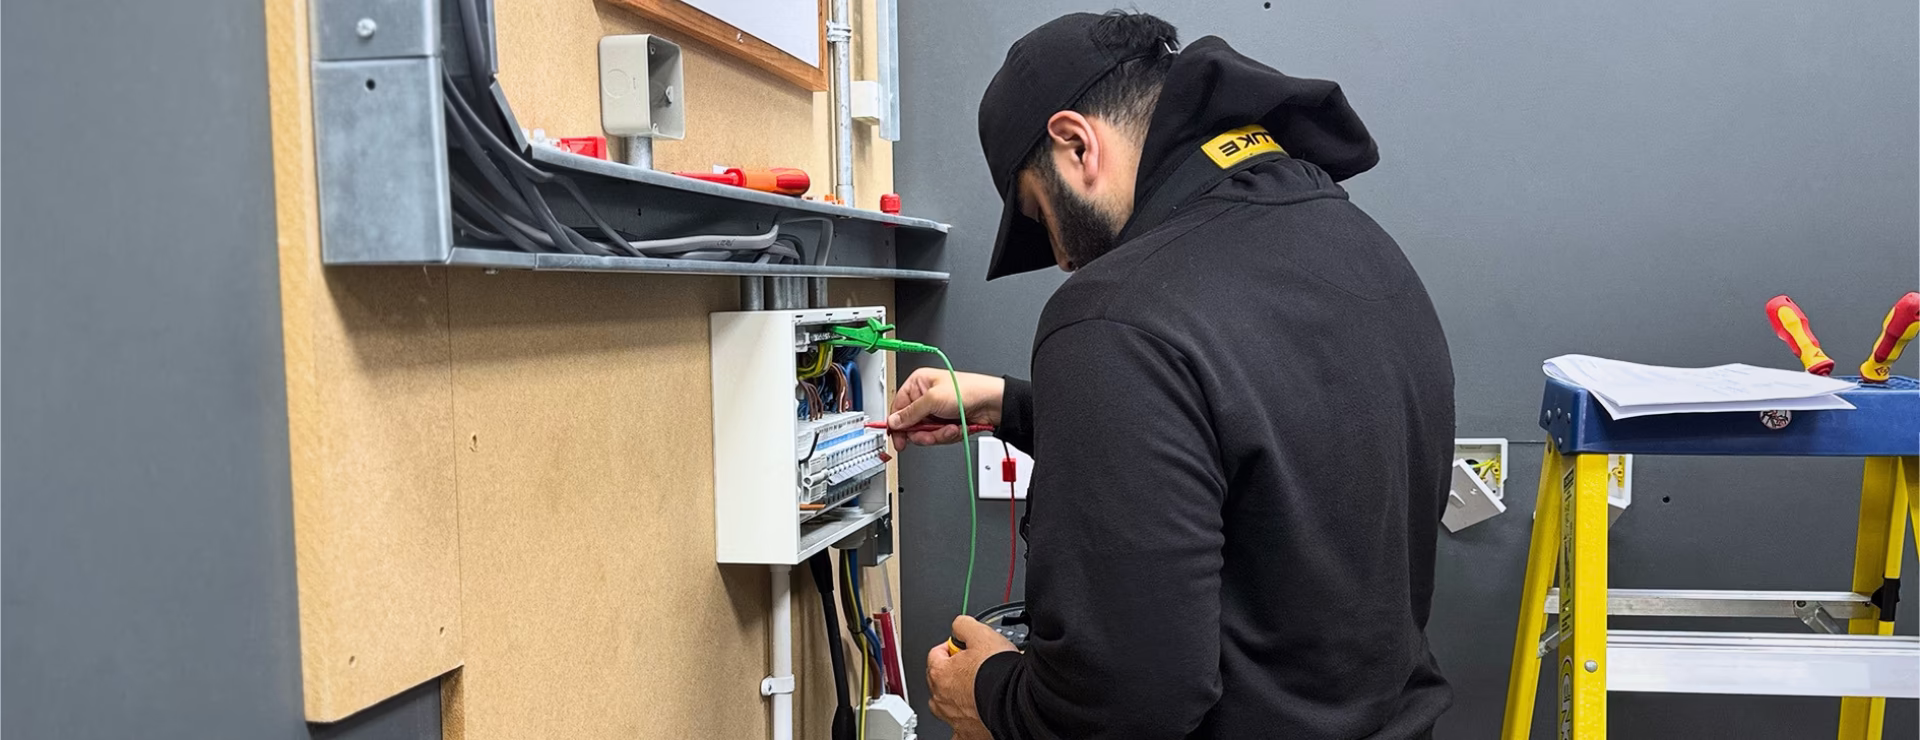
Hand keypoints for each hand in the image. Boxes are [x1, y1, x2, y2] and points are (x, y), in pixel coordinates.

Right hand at [889, 369, 1003, 448]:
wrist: (992, 403)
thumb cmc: (968, 391)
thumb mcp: (933, 400)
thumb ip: (910, 413)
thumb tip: (893, 421)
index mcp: (918, 384)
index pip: (897, 407)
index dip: (897, 424)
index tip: (898, 438)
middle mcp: (925, 397)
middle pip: (910, 424)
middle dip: (922, 432)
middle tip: (929, 434)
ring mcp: (935, 411)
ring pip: (924, 433)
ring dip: (937, 435)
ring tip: (949, 428)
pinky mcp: (945, 422)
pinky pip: (937, 436)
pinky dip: (947, 435)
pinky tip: (955, 428)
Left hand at [926, 616, 1017, 735]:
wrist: (1016, 700)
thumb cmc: (998, 672)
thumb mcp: (980, 633)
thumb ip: (964, 625)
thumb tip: (959, 625)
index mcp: (940, 674)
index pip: (936, 654)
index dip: (951, 646)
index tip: (961, 646)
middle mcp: (942, 699)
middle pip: (939, 680)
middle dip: (952, 671)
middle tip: (972, 665)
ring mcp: (953, 719)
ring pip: (946, 706)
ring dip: (955, 697)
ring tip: (975, 689)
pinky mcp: (968, 733)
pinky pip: (959, 731)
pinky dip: (965, 725)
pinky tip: (975, 717)